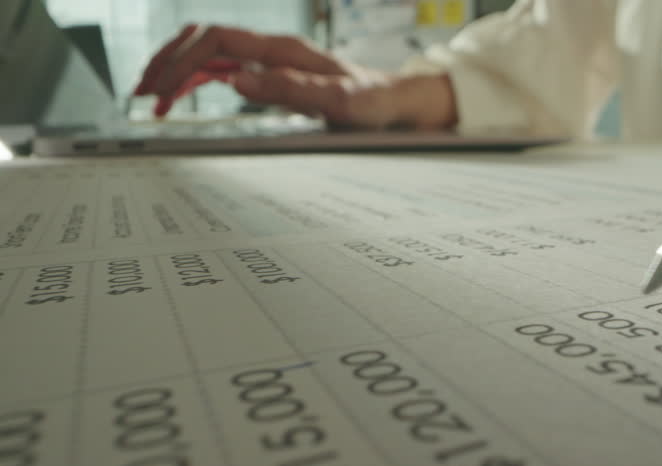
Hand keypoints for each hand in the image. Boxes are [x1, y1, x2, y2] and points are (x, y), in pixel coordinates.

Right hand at [133, 25, 456, 128]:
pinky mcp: (270, 74)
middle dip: (168, 61)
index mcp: (282, 50)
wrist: (391, 100)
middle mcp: (270, 49)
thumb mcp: (337, 102)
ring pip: (208, 53)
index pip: (218, 40)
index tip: (161, 86)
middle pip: (204, 39)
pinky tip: (179, 96)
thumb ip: (290, 90)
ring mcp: (268, 60)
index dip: (183, 58)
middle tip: (141, 90)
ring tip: (149, 96)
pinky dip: (194, 80)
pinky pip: (221, 68)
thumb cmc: (370, 100)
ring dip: (175, 70)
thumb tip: (238, 81)